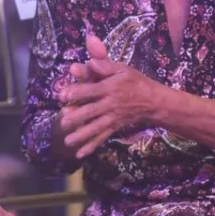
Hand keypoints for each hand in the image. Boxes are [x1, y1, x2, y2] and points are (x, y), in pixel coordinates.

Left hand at [57, 35, 156, 157]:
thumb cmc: (133, 81)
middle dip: (77, 116)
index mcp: (110, 87)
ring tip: (67, 141)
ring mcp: (112, 117)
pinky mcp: (114, 127)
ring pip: (95, 127)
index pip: (92, 90)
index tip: (62, 95)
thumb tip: (91, 62)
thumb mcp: (122, 69)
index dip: (77, 92)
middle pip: (92, 111)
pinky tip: (79, 153)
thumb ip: (105, 65)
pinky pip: (102, 137)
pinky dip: (91, 146)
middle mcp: (110, 104)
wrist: (152, 101)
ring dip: (81, 135)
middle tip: (62, 121)